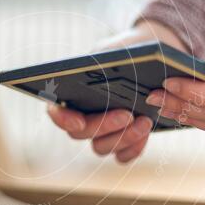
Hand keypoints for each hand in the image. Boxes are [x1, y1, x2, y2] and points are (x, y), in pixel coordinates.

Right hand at [47, 20, 188, 162]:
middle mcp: (81, 117)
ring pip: (102, 147)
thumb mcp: (115, 49)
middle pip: (82, 132)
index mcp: (71, 92)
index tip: (79, 121)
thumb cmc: (124, 53)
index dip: (63, 119)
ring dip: (124, 137)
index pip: (56, 111)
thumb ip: (107, 58)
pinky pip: (122, 156)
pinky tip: (146, 134)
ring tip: (146, 121)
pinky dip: (134, 148)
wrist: (148, 61)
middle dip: (104, 125)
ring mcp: (99, 134)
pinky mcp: (120, 144)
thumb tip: (106, 68)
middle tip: (128, 114)